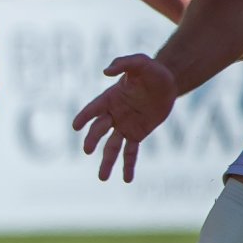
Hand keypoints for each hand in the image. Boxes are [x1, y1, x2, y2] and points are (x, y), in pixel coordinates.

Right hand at [72, 53, 179, 181]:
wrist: (166, 84)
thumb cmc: (151, 71)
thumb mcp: (141, 62)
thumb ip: (124, 63)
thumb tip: (105, 72)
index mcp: (109, 98)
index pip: (93, 109)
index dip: (84, 117)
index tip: (75, 127)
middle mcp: (112, 115)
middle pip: (99, 130)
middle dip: (92, 140)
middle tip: (87, 150)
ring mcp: (123, 126)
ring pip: (111, 146)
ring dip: (106, 162)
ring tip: (102, 178)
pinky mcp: (136, 134)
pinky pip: (130, 152)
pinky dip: (128, 165)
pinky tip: (126, 179)